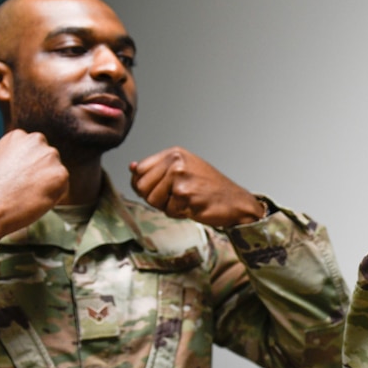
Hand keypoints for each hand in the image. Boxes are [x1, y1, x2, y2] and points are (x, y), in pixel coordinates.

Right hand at [0, 129, 68, 239]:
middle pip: (47, 159)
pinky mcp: (60, 174)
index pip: (33, 150)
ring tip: (27, 194)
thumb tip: (29, 164)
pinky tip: (35, 200)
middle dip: (40, 173)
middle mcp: (36, 140)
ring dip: (48, 184)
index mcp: (19, 136)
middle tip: (24, 188)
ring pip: (56, 172)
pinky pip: (62, 187)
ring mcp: (50, 156)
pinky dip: (54, 196)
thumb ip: (16, 156)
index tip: (18, 178)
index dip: (28, 167)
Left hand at [129, 147, 265, 226]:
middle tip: (177, 197)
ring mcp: (180, 178)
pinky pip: (168, 211)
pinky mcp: (185, 195)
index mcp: (174, 154)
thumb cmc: (210, 188)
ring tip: (187, 201)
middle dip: (156, 198)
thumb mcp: (183, 170)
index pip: (139, 170)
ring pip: (153, 201)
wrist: (236, 202)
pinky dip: (179, 214)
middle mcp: (176, 162)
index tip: (162, 190)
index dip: (145, 186)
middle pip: (142, 187)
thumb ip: (157, 169)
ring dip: (168, 207)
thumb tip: (131, 167)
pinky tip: (195, 207)